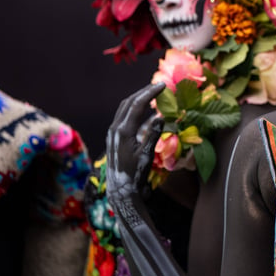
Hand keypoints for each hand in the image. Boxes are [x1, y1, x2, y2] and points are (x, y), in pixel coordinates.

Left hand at [105, 83, 164, 209]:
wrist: (120, 189)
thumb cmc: (135, 174)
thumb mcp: (147, 155)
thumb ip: (153, 134)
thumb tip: (160, 116)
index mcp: (123, 131)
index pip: (137, 105)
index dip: (150, 93)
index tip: (162, 86)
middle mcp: (115, 129)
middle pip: (128, 103)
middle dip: (143, 92)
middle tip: (158, 86)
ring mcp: (112, 132)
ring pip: (124, 108)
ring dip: (138, 99)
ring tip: (152, 94)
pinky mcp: (113, 136)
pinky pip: (123, 116)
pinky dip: (134, 109)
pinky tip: (144, 110)